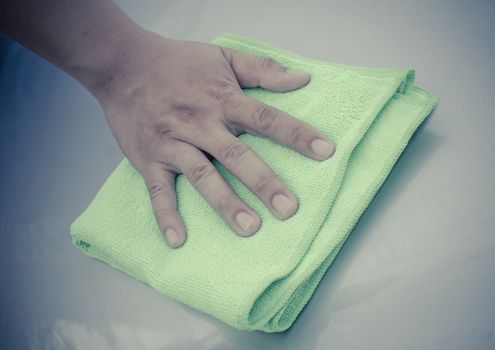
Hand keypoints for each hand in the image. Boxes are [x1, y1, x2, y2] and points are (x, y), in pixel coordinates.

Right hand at [93, 30, 335, 247]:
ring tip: (249, 228)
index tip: (325, 152)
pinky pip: (157, 191)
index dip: (297, 134)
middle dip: (263, 182)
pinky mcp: (149, 159)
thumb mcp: (224, 56)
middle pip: (236, 155)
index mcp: (223, 100)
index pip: (266, 119)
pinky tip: (178, 240)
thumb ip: (263, 69)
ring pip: (202, 176)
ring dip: (225, 203)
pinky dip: (166, 215)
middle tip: (288, 209)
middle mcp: (200, 124)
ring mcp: (173, 144)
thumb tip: (302, 79)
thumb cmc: (177, 61)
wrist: (123, 64)